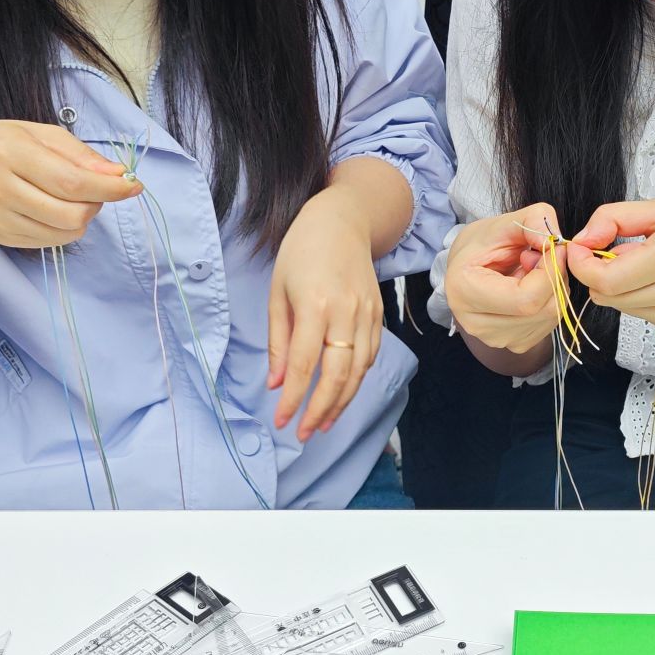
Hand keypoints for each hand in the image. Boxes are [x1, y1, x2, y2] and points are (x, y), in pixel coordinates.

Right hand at [0, 120, 141, 258]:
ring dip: (84, 216)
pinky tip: (56, 209)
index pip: (71, 180)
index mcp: (8, 151)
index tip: (133, 185)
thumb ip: (74, 151)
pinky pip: (52, 241)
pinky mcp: (2, 238)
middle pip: (72, 212)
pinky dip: (66, 228)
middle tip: (99, 187)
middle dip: (99, 202)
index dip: (110, 187)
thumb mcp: (28, 132)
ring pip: (65, 231)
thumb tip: (116, 173)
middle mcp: (0, 187)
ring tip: (74, 196)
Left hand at [269, 188, 385, 440]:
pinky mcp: (379, 314)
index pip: (302, 365)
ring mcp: (367, 314)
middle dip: (319, 410)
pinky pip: (369, 356)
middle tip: (304, 433)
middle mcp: (345, 313)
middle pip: (337, 376)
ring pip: (358, 371)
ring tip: (322, 422)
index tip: (281, 420)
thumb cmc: (302, 252)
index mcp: (313, 305)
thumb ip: (278, 340)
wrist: (342, 221)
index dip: (292, 399)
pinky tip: (342, 392)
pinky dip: (356, 379)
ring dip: (341, 402)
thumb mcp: (277, 292)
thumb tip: (276, 382)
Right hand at [443, 205, 566, 354]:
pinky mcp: (513, 344)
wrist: (468, 267)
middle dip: (555, 278)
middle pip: (542, 310)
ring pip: (550, 317)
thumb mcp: (505, 222)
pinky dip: (551, 301)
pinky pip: (549, 324)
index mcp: (465, 291)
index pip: (526, 299)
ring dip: (554, 288)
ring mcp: (496, 339)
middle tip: (540, 255)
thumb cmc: (482, 244)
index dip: (550, 271)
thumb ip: (535, 220)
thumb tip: (557, 241)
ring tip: (530, 270)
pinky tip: (532, 287)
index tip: (553, 247)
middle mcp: (477, 324)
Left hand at [565, 193, 654, 338]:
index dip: (582, 265)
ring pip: (624, 309)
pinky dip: (644, 298)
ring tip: (651, 262)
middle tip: (619, 248)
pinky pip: (645, 316)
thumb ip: (616, 218)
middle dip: (601, 272)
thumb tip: (581, 239)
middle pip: (610, 297)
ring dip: (623, 286)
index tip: (581, 247)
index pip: (606, 279)